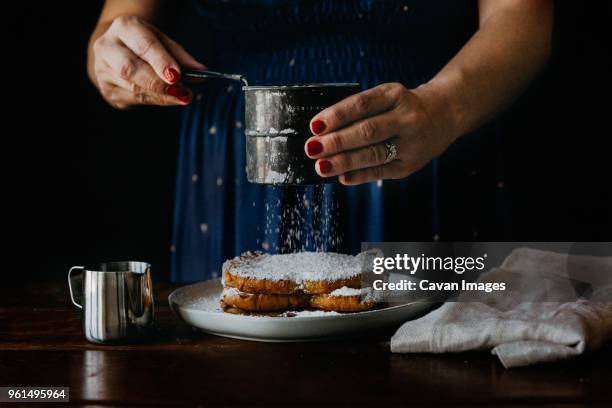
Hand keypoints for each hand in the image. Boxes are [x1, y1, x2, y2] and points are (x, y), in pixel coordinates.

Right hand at [90, 15, 205, 108]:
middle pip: (131, 68)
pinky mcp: (107, 90)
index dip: (160, 61)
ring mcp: (104, 70)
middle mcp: (108, 47)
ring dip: (160, 95)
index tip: (177, 75)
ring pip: (133, 87)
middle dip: (158, 82)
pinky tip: (169, 100)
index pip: (143, 46)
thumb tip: (201, 72)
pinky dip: (155, 100)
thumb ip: (181, 56)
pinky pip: (134, 99)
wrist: (117, 50)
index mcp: (124, 28)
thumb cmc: (144, 44)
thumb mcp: (163, 42)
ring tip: (181, 96)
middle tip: (180, 90)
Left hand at [304, 83, 453, 184]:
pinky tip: (342, 178)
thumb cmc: (400, 107)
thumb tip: (320, 133)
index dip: (337, 116)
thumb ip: (358, 112)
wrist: (443, 115)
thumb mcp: (385, 97)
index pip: (362, 104)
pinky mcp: (410, 165)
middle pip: (368, 131)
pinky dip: (360, 175)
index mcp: (396, 95)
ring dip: (344, 162)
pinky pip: (381, 171)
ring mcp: (411, 143)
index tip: (314, 126)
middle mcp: (407, 118)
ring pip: (374, 154)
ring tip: (321, 166)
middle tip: (312, 148)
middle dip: (337, 141)